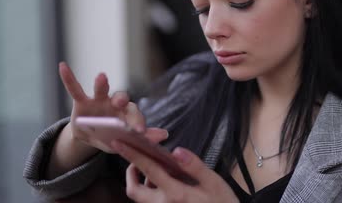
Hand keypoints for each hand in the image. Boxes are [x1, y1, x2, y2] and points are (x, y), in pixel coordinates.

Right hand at [59, 62, 164, 152]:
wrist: (92, 137)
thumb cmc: (114, 136)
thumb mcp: (126, 141)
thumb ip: (144, 138)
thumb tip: (165, 134)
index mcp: (127, 114)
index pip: (135, 115)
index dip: (138, 121)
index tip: (140, 131)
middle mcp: (115, 104)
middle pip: (121, 98)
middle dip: (121, 99)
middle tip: (121, 101)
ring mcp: (98, 101)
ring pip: (101, 90)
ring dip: (102, 84)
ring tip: (102, 77)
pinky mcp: (81, 102)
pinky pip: (75, 88)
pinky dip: (68, 78)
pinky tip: (62, 66)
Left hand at [113, 142, 237, 202]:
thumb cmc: (222, 202)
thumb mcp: (213, 182)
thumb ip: (194, 166)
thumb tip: (177, 150)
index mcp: (175, 193)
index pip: (149, 170)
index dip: (133, 155)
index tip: (119, 143)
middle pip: (134, 190)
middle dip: (130, 173)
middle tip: (137, 159)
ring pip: (141, 197)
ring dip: (140, 182)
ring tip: (154, 168)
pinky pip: (151, 201)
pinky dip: (151, 189)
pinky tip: (166, 181)